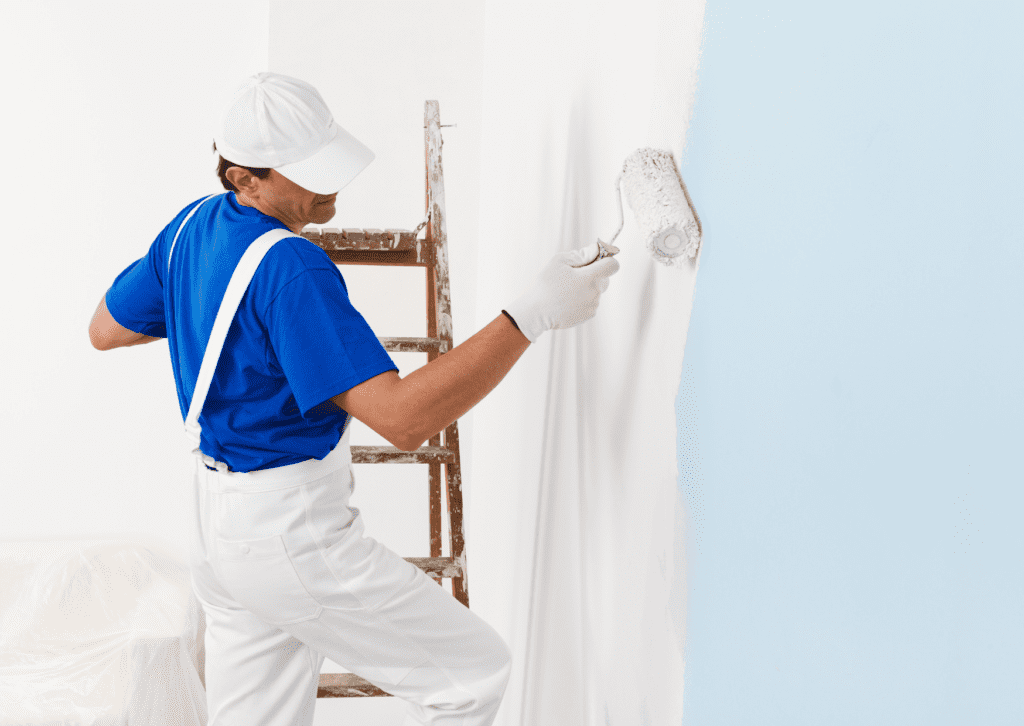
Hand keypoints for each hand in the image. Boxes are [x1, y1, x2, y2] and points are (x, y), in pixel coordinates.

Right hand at [504, 242, 619, 342]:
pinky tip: (567, 299)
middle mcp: (595, 292)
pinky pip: (591, 302)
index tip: (595, 260)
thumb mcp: (559, 261)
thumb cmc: (546, 285)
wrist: (536, 312)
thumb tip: (595, 251)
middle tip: (573, 275)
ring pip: (597, 290)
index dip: (606, 260)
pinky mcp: (588, 315)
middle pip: (604, 278)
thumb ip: (581, 254)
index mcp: (590, 277)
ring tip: (566, 290)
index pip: (613, 265)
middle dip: (593, 274)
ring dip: (587, 287)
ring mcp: (593, 305)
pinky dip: (583, 299)